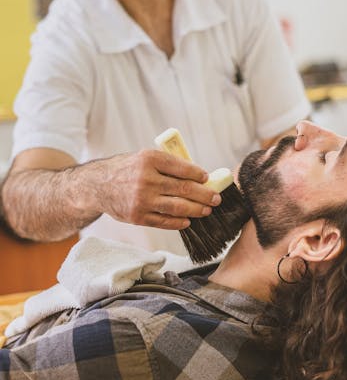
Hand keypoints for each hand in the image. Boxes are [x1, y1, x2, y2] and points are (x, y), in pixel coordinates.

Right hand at [98, 149, 221, 229]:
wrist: (98, 185)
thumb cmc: (126, 170)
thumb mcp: (144, 157)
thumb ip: (167, 165)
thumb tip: (197, 176)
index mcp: (149, 159)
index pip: (181, 167)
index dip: (198, 174)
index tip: (207, 178)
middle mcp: (146, 179)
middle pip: (183, 188)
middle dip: (204, 194)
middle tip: (216, 198)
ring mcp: (141, 199)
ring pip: (177, 206)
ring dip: (196, 210)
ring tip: (206, 210)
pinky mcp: (138, 216)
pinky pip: (164, 221)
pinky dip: (179, 222)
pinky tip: (188, 220)